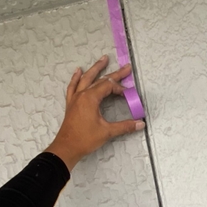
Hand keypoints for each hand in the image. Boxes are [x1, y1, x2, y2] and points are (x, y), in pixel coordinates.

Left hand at [44, 56, 144, 170]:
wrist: (66, 147)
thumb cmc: (84, 139)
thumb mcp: (107, 132)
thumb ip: (124, 126)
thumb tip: (140, 124)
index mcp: (90, 98)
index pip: (108, 86)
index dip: (120, 89)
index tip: (128, 95)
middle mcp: (82, 94)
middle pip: (100, 79)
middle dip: (114, 73)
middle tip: (126, 67)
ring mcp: (75, 98)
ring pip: (86, 79)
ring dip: (95, 69)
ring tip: (103, 59)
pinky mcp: (71, 104)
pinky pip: (73, 86)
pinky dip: (76, 78)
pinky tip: (78, 71)